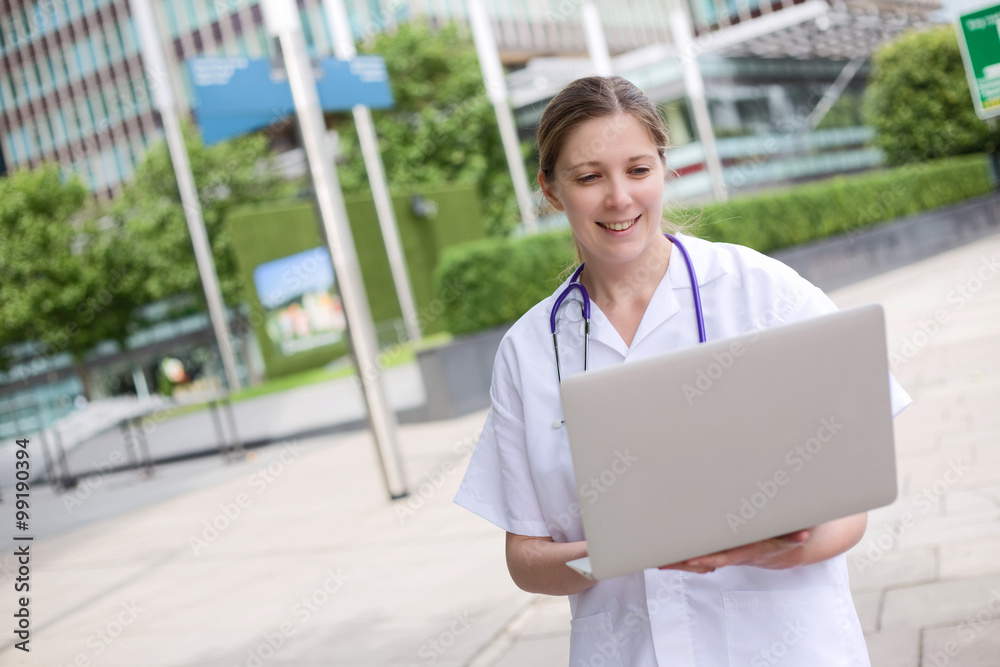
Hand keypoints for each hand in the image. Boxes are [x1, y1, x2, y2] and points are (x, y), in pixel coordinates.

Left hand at [657, 529, 810, 573]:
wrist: (788, 546)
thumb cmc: (787, 535)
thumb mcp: (794, 533)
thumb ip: (797, 533)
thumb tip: (803, 534)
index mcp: (748, 550)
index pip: (726, 556)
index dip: (709, 557)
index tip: (692, 559)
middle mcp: (735, 555)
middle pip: (706, 562)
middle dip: (684, 563)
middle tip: (662, 561)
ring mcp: (727, 554)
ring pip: (700, 562)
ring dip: (679, 562)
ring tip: (656, 559)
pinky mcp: (722, 550)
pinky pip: (699, 557)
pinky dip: (683, 558)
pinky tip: (666, 555)